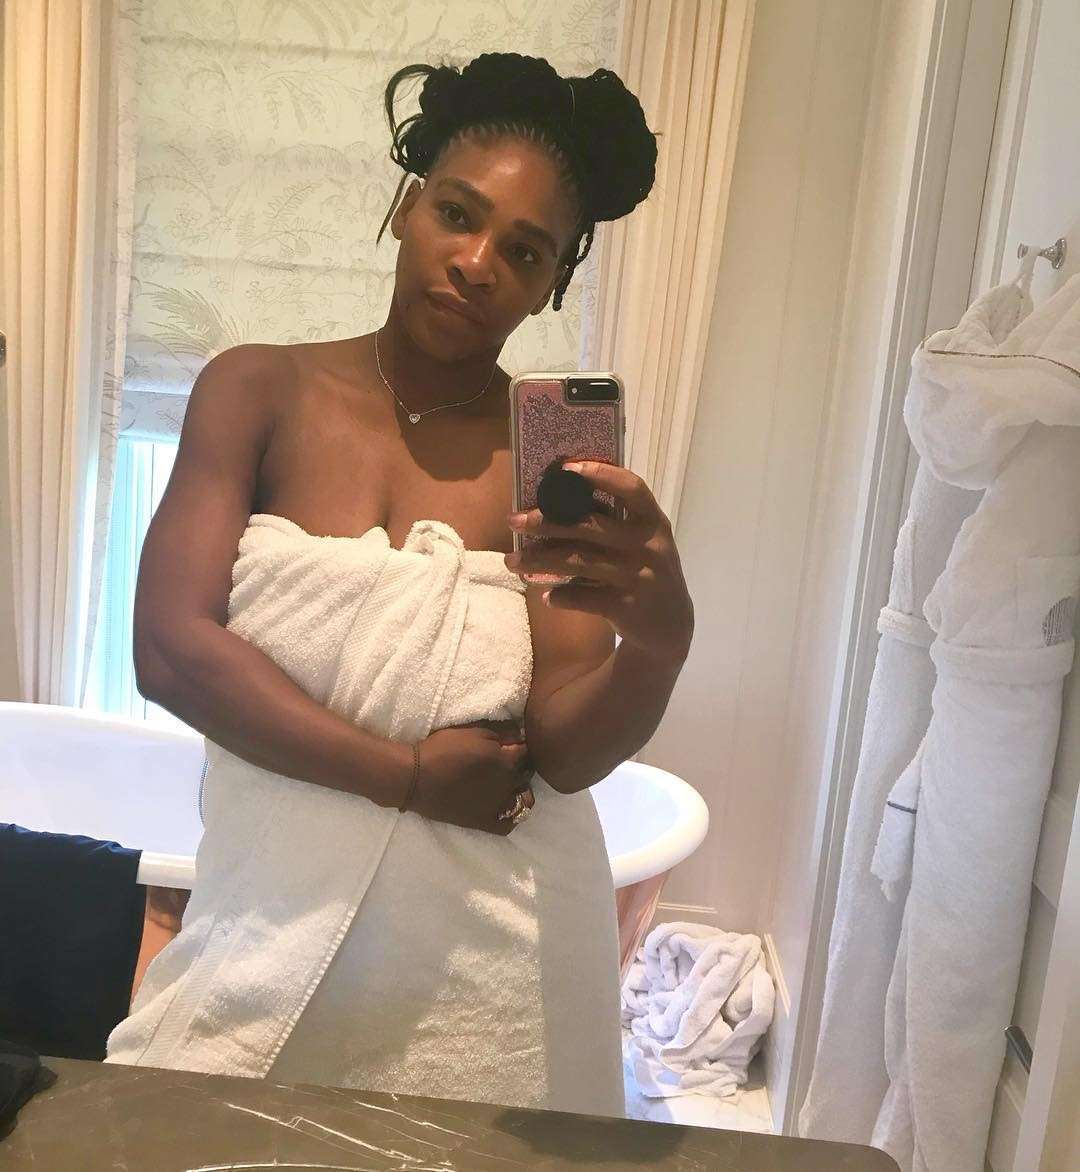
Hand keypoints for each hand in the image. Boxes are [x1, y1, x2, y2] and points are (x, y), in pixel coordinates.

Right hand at [409, 719, 535, 835]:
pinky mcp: (484, 821)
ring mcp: (497, 806)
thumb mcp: (473, 731)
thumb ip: (500, 733)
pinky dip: (511, 816)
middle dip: (521, 767)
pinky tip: (503, 807)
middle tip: (506, 762)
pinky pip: (508, 824)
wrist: (416, 777)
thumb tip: (519, 734)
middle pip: (526, 775)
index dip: (519, 747)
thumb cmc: (442, 749)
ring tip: (506, 784)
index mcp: (506, 761)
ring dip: (519, 790)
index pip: (527, 752)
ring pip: (523, 800)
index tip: (511, 745)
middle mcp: (507, 784)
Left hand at [505, 461, 694, 665]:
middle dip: (546, 521)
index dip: (600, 474)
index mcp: (653, 522)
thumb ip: (616, 523)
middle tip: (513, 520)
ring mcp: (636, 577)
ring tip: (511, 561)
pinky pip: (581, 597)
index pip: (631, 488)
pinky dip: (559, 596)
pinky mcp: (624, 607)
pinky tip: (546, 596)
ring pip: (577, 562)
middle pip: (589, 526)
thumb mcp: (644, 542)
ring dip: (538, 561)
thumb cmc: (647, 573)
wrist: (670, 626)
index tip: (566, 468)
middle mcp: (647, 546)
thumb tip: (559, 501)